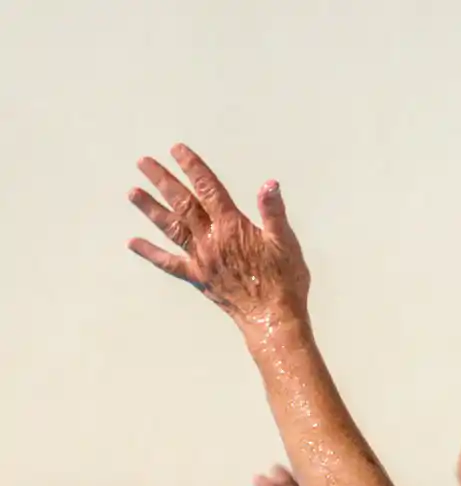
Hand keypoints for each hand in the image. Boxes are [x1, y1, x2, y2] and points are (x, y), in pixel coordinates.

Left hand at [127, 144, 309, 328]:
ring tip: (132, 192)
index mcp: (232, 227)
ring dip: (150, 209)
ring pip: (170, 228)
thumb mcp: (286, 243)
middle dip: (162, 181)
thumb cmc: (284, 281)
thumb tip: (269, 184)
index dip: (193, 168)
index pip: (209, 189)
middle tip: (143, 163)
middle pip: (182, 203)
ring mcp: (200, 259)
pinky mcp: (197, 278)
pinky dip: (150, 252)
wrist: (272, 318)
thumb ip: (273, 212)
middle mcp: (210, 239)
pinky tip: (133, 243)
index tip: (177, 150)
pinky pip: (168, 263)